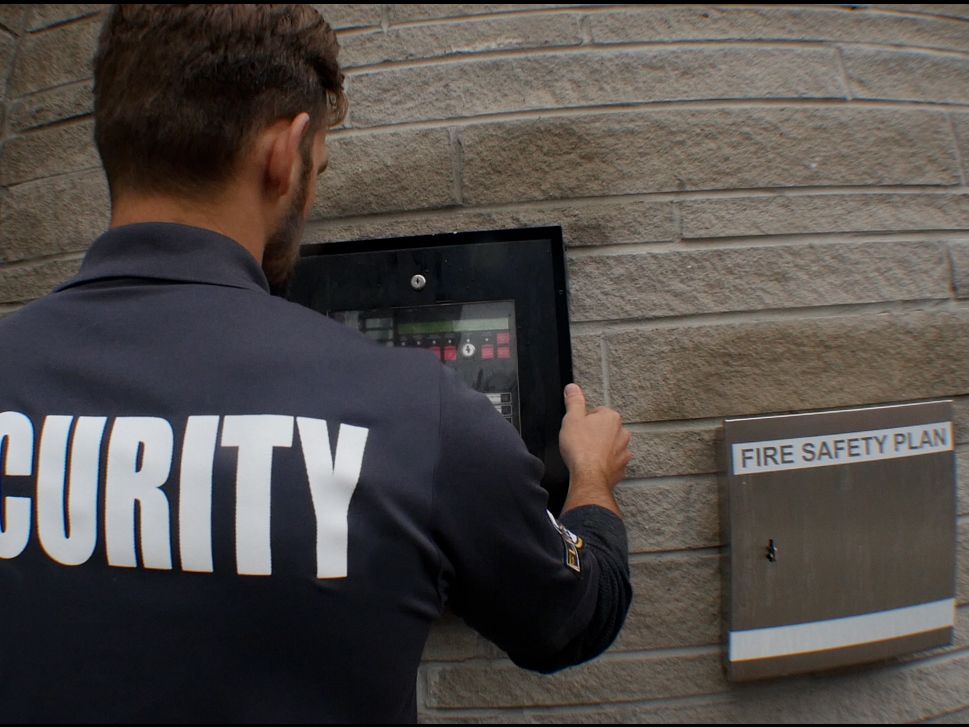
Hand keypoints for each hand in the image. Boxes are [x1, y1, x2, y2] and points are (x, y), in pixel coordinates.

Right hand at [558, 383, 631, 515]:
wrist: (588, 476)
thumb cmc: (580, 448)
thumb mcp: (571, 419)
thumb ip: (574, 401)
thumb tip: (573, 387)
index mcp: (611, 417)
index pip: (597, 412)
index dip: (584, 420)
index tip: (578, 429)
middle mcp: (622, 433)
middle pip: (605, 429)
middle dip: (594, 434)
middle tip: (580, 442)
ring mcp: (623, 451)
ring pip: (610, 445)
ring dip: (601, 449)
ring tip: (586, 455)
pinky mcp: (621, 467)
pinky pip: (612, 462)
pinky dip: (604, 463)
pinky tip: (593, 466)